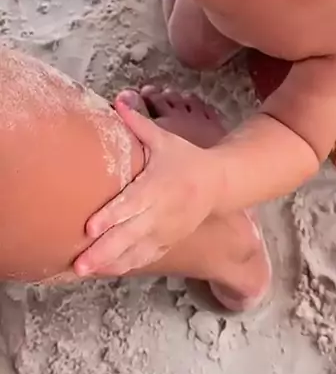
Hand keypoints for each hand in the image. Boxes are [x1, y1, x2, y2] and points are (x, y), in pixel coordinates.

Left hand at [74, 100, 223, 276]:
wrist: (218, 183)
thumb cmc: (186, 159)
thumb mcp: (164, 139)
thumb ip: (138, 124)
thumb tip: (117, 101)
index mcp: (158, 185)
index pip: (131, 204)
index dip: (110, 217)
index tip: (89, 228)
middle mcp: (161, 211)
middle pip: (129, 235)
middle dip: (103, 251)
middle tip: (79, 263)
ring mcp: (166, 230)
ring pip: (136, 251)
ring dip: (110, 263)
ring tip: (85, 271)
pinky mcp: (169, 241)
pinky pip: (146, 257)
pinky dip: (126, 266)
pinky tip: (105, 272)